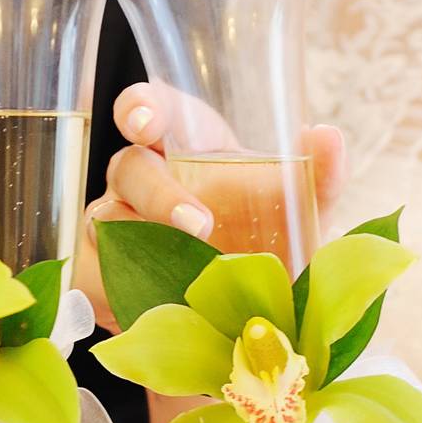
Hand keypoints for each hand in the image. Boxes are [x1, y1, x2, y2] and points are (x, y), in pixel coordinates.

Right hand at [74, 83, 347, 331]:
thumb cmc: (264, 242)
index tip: (145, 123)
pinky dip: (117, 292)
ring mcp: (116, 226)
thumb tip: (327, 136)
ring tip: (187, 277)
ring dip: (141, 247)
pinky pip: (94, 277)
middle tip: (201, 225)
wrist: (247, 314)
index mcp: (184, 146)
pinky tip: (156, 307)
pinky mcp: (102, 275)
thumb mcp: (297, 214)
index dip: (140, 108)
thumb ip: (318, 177)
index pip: (150, 109)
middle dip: (158, 193)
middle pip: (127, 167)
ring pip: (105, 222)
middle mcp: (142, 180)